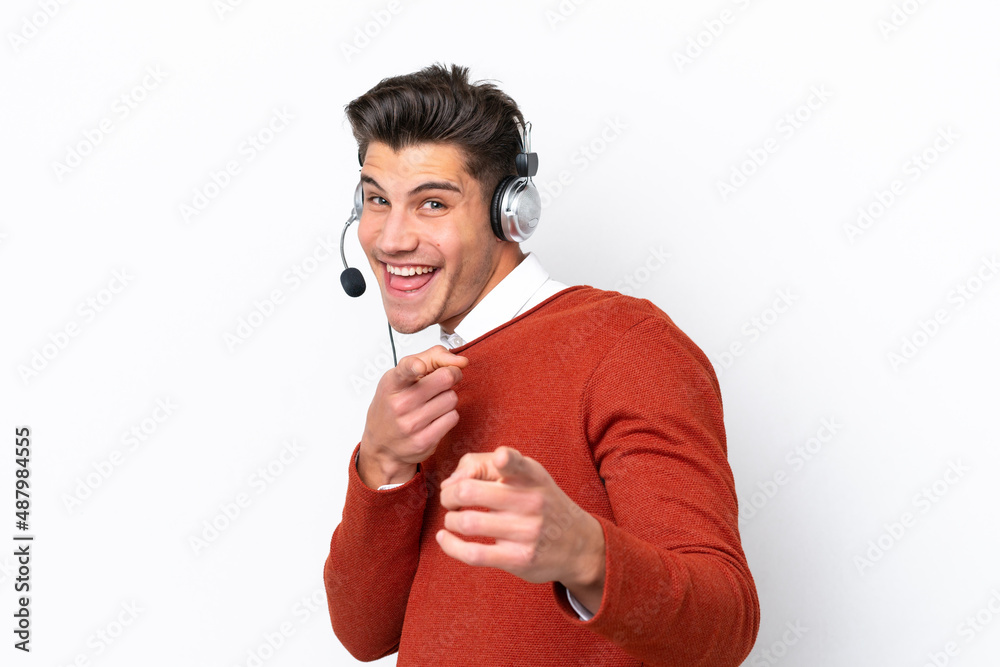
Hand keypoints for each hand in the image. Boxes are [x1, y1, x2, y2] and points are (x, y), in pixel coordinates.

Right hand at [358, 345, 467, 487]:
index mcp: (393, 383)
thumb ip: (432, 358)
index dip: (414, 366)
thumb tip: (461, 361)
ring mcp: (411, 424)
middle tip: (443, 381)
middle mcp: (400, 403)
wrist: (381, 443)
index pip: (405, 370)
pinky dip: (448, 416)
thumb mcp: (403, 376)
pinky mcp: (424, 441)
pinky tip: (434, 418)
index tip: (419, 367)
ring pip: (451, 398)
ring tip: (432, 403)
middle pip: (445, 378)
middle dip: (450, 376)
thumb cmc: (393, 405)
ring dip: (447, 399)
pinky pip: (453, 417)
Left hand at [436, 446, 605, 613]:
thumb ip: (486, 465)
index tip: (501, 458)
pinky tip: (445, 538)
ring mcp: (526, 532)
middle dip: (449, 495)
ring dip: (450, 521)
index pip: (517, 463)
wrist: (579, 545)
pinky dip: (451, 546)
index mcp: (532, 476)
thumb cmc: (540, 502)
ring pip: (467, 523)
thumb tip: (450, 482)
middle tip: (450, 499)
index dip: (506, 459)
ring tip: (453, 519)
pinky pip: (473, 554)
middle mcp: (531, 502)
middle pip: (469, 491)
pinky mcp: (518, 559)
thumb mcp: (527, 474)